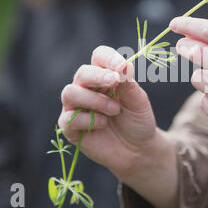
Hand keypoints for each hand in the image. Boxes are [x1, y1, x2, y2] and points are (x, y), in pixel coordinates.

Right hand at [58, 45, 157, 177]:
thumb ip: (129, 85)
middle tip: (115, 82)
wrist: (138, 150)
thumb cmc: (137, 121)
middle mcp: (87, 88)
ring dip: (94, 100)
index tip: (121, 66)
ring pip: (70, 93)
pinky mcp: (70, 127)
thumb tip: (123, 65)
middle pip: (82, 73)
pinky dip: (87, 119)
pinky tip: (103, 124)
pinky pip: (69, 118)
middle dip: (98, 76)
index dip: (108, 58)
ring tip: (115, 110)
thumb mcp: (139, 102)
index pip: (99, 56)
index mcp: (105, 76)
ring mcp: (76, 107)